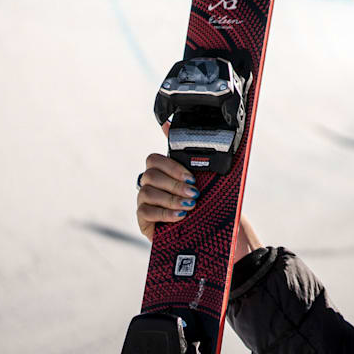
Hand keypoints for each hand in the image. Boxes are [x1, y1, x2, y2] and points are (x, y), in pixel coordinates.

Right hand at [136, 122, 195, 242]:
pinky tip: (180, 216)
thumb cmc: (205, 200)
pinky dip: (165, 213)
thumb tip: (171, 124)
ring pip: (147, 192)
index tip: (191, 177)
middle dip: (174, 183)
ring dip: (171, 198)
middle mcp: (150, 184)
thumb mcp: (204, 178)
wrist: (210, 229)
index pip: (154, 159)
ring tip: (190, 205)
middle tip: (194, 192)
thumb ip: (190, 154)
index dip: (171, 166)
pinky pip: (146, 211)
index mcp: (163, 171)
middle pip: (150, 174)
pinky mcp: (143, 220)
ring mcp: (144, 202)